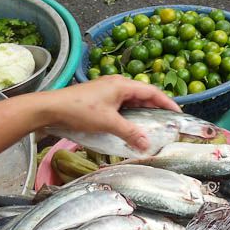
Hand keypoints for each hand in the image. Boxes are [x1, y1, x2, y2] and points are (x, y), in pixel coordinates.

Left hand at [44, 76, 180, 150]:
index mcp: (122, 85)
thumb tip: (147, 144)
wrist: (51, 109)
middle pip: (143, 96)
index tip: (178, 114)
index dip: (167, 102)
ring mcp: (107, 91)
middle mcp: (116, 85)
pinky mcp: (99, 99)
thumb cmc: (80, 111)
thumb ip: (129, 133)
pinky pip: (121, 106)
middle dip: (156, 109)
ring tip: (151, 128)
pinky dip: (129, 116)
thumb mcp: (108, 123)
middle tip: (166, 123)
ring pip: (131, 102)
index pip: (152, 92)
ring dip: (141, 114)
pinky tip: (130, 128)